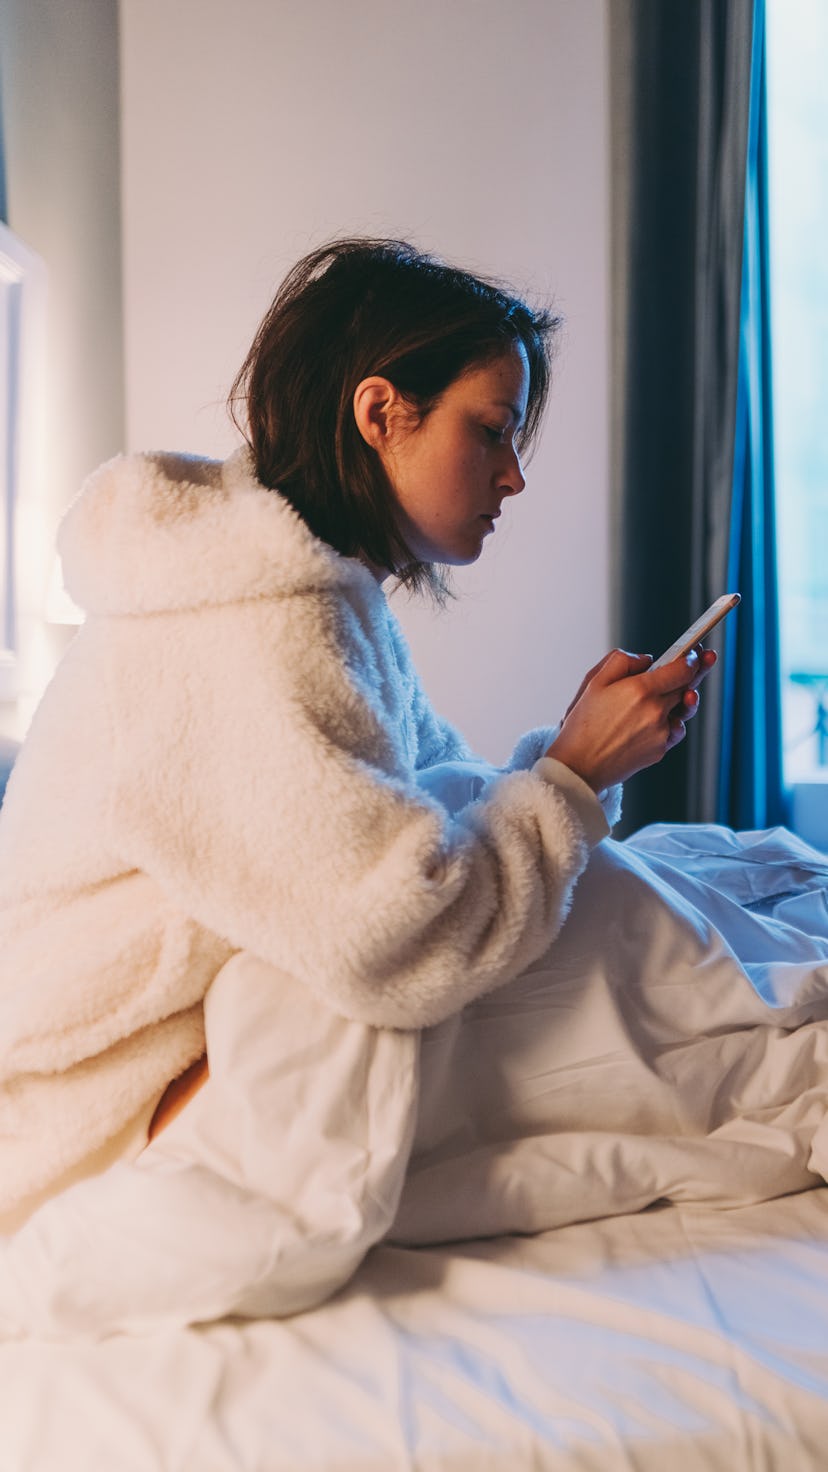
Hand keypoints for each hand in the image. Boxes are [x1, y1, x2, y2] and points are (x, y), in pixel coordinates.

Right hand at [547, 646, 716, 791]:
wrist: (579, 766)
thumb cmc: (582, 724)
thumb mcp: (594, 682)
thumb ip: (622, 661)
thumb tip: (647, 660)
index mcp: (640, 690)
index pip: (682, 668)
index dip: (691, 658)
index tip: (694, 653)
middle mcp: (655, 711)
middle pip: (687, 687)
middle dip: (695, 673)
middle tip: (706, 660)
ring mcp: (660, 733)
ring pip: (683, 710)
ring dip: (686, 699)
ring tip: (688, 694)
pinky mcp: (660, 750)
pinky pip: (673, 731)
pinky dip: (671, 723)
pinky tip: (661, 719)